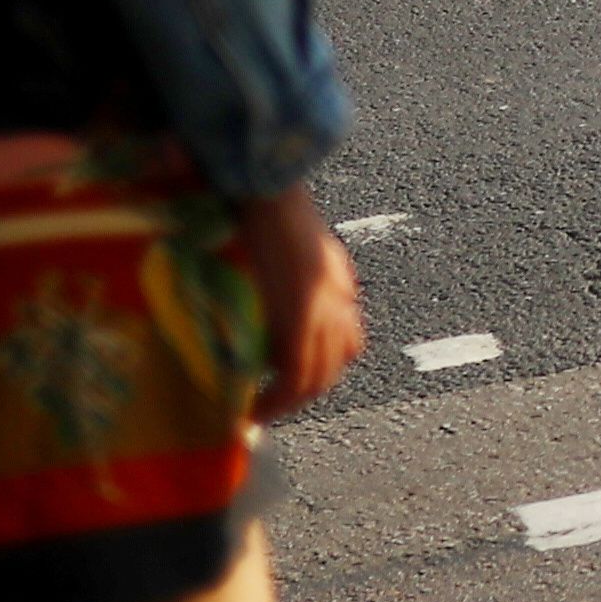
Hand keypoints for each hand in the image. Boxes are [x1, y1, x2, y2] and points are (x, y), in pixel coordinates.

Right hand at [232, 185, 364, 422]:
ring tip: (261, 412)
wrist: (268, 189)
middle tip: (274, 404)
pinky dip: (276, 399)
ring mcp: (324, 311)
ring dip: (290, 401)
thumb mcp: (293, 237)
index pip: (347, 338)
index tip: (292, 378)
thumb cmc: (270, 202)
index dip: (323, 363)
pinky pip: (294, 375)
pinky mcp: (302, 319)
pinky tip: (254, 408)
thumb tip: (277, 280)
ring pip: (318, 376)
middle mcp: (339, 300)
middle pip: (336, 362)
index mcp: (338, 281)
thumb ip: (297, 266)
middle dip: (306, 390)